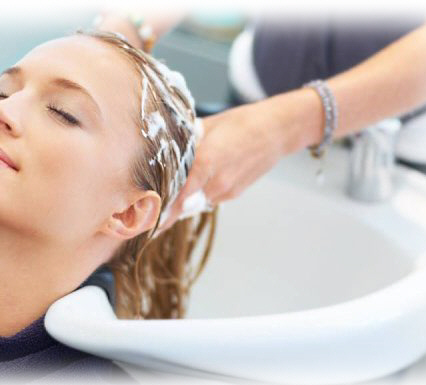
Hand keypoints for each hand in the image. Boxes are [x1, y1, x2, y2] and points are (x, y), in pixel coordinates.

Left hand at [157, 93, 305, 232]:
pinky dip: (201, 191)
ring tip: (179, 182)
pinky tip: (204, 175)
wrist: (277, 131)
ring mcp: (226, 191)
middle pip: (183, 202)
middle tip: (154, 204)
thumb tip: (161, 148)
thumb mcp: (207, 127)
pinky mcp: (233, 193)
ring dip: (186, 196)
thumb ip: (185, 143)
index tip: (148, 221)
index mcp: (205, 162)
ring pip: (195, 200)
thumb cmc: (242, 123)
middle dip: (169, 204)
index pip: (176, 196)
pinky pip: (209, 196)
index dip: (161, 210)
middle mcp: (215, 182)